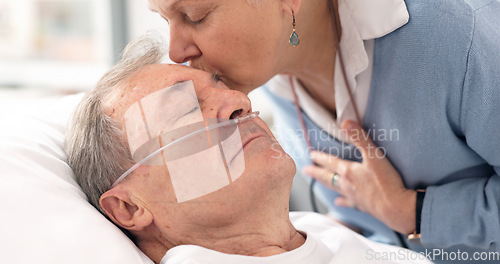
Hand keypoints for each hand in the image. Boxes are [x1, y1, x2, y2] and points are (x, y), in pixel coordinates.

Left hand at [302, 120, 416, 233]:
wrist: (396, 208)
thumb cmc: (385, 181)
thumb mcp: (373, 155)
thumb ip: (359, 138)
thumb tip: (345, 122)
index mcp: (348, 171)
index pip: (330, 162)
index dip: (320, 157)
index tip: (311, 154)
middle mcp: (347, 184)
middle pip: (327, 176)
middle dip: (316, 172)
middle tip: (305, 170)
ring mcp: (353, 196)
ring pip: (335, 188)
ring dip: (326, 184)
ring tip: (318, 182)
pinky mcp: (362, 206)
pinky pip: (348, 203)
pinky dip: (342, 201)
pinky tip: (338, 202)